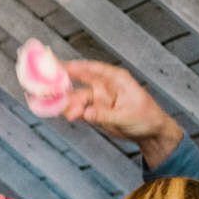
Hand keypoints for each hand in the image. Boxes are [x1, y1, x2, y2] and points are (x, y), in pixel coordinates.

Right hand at [61, 60, 183, 166]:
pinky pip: (78, 109)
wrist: (150, 133)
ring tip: (64, 112)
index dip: (77, 66)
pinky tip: (64, 115)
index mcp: (116, 79)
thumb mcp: (126, 116)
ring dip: (68, 104)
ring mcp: (98, 98)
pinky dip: (70, 112)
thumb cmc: (146, 118)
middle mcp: (105, 86)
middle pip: (80, 80)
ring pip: (77, 98)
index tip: (60, 65)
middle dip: (64, 81)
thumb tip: (86, 113)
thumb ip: (104, 115)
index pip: (94, 68)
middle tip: (48, 85)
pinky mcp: (94, 111)